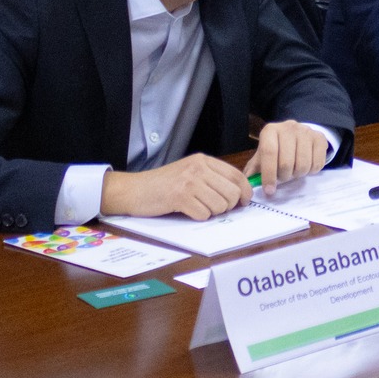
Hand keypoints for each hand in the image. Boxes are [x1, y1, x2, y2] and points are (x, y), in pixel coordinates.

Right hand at [99, 153, 250, 220]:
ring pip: (220, 205)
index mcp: (203, 160)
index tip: (244, 202)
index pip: (236, 175)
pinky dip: (198, 217)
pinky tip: (187, 211)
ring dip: (212, 212)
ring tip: (197, 208)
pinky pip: (203, 214)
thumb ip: (211, 178)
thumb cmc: (162, 184)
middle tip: (216, 209)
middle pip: (232, 192)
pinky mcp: (180, 197)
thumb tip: (238, 194)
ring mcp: (189, 182)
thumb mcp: (189, 172)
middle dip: (228, 206)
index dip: (245, 192)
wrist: (134, 189)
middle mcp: (198, 168)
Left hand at [243, 121, 332, 196]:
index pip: (269, 153)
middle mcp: (288, 127)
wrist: (297, 136)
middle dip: (284, 177)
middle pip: (286, 162)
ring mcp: (306, 131)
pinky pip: (317, 163)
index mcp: (270, 130)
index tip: (269, 190)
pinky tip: (306, 166)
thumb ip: (253, 172)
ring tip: (294, 171)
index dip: (269, 174)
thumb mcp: (261, 158)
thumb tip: (247, 187)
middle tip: (283, 178)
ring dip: (298, 175)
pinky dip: (311, 171)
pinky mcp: (319, 137)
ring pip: (303, 164)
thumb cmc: (276, 150)